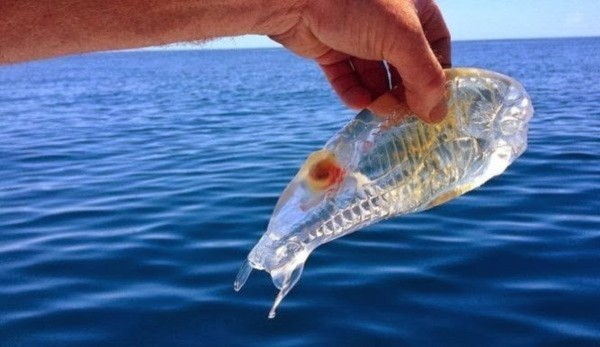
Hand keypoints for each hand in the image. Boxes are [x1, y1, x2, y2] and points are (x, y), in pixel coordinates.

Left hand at [270, 0, 450, 122]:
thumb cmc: (355, 4)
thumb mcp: (403, 37)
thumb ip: (425, 77)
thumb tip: (435, 115)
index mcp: (413, 7)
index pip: (437, 45)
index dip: (437, 74)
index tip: (434, 102)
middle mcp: (386, 20)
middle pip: (404, 65)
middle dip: (404, 91)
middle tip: (405, 115)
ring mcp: (357, 34)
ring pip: (374, 75)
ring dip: (378, 97)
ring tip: (380, 112)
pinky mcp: (329, 48)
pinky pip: (347, 77)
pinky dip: (353, 92)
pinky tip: (358, 103)